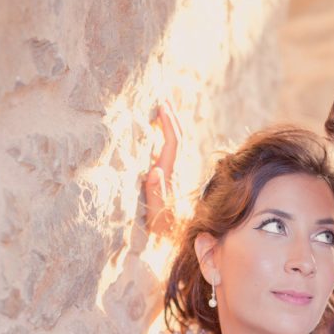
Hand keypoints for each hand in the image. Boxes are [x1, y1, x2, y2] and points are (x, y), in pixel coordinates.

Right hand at [143, 100, 181, 236]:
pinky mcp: (173, 177)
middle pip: (178, 138)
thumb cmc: (163, 228)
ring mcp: (175, 173)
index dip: (168, 124)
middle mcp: (175, 170)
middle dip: (172, 116)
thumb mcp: (157, 214)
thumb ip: (156, 193)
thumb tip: (155, 170)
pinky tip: (166, 128)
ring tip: (167, 104)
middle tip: (165, 95)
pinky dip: (170, 134)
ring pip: (177, 142)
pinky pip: (173, 150)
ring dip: (173, 123)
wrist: (178, 238)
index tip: (162, 105)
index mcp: (170, 174)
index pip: (172, 144)